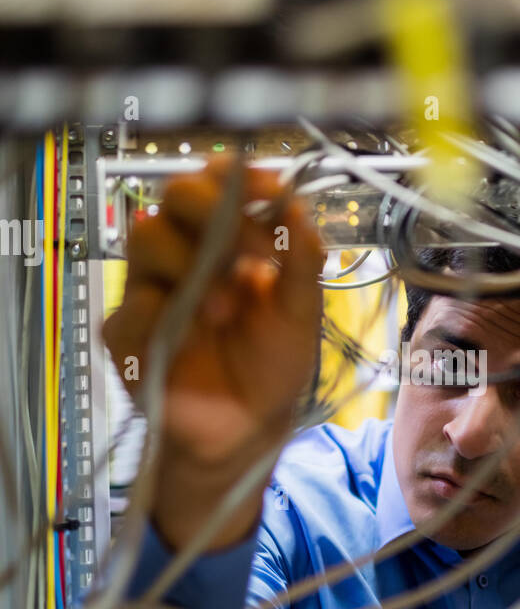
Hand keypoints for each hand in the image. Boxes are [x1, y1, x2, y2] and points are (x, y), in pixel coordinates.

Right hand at [104, 155, 322, 547]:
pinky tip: (191, 340)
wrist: (248, 430)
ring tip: (226, 312)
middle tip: (251, 257)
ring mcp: (151, 287)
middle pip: (175, 193)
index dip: (238, 177)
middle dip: (216, 215)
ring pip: (146, 234)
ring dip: (193, 264)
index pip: (217, 182)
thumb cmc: (272, 366)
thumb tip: (296, 205)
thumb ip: (303, 259)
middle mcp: (184, 252)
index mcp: (227, 239)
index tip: (268, 192)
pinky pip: (130, 303)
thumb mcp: (302, 313)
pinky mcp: (126, 330)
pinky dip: (164, 315)